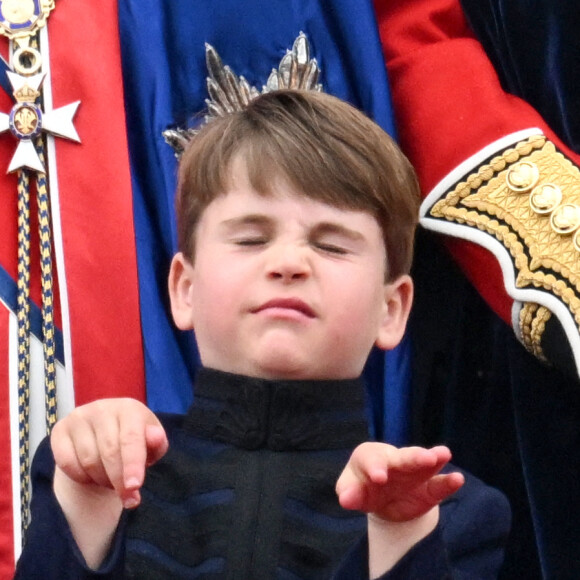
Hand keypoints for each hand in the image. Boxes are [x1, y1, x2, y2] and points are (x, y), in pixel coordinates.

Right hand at [51, 398, 168, 508]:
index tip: (134, 486)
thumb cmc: (133, 441)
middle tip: (128, 497)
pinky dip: (80, 476)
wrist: (103, 434)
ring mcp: (78, 417)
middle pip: (109, 452)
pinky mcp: (59, 430)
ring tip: (111, 479)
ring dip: (102, 479)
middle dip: (119, 480)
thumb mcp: (151, 443)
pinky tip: (90, 474)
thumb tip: (156, 437)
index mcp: (129, 408)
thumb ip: (156, 443)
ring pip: (89, 460)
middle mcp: (102, 408)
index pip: (130, 438)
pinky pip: (67, 463)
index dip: (132, 463)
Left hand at [336, 442, 463, 521]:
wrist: (382, 499)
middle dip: (413, 458)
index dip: (376, 468)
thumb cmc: (362, 488)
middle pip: (404, 457)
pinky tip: (458, 479)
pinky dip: (448, 482)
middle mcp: (395, 460)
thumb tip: (345, 499)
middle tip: (425, 458)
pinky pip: (439, 485)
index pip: (372, 459)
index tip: (378, 478)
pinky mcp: (428, 489)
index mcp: (371, 457)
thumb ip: (349, 494)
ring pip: (424, 464)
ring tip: (444, 454)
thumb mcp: (351, 491)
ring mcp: (413, 473)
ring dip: (433, 458)